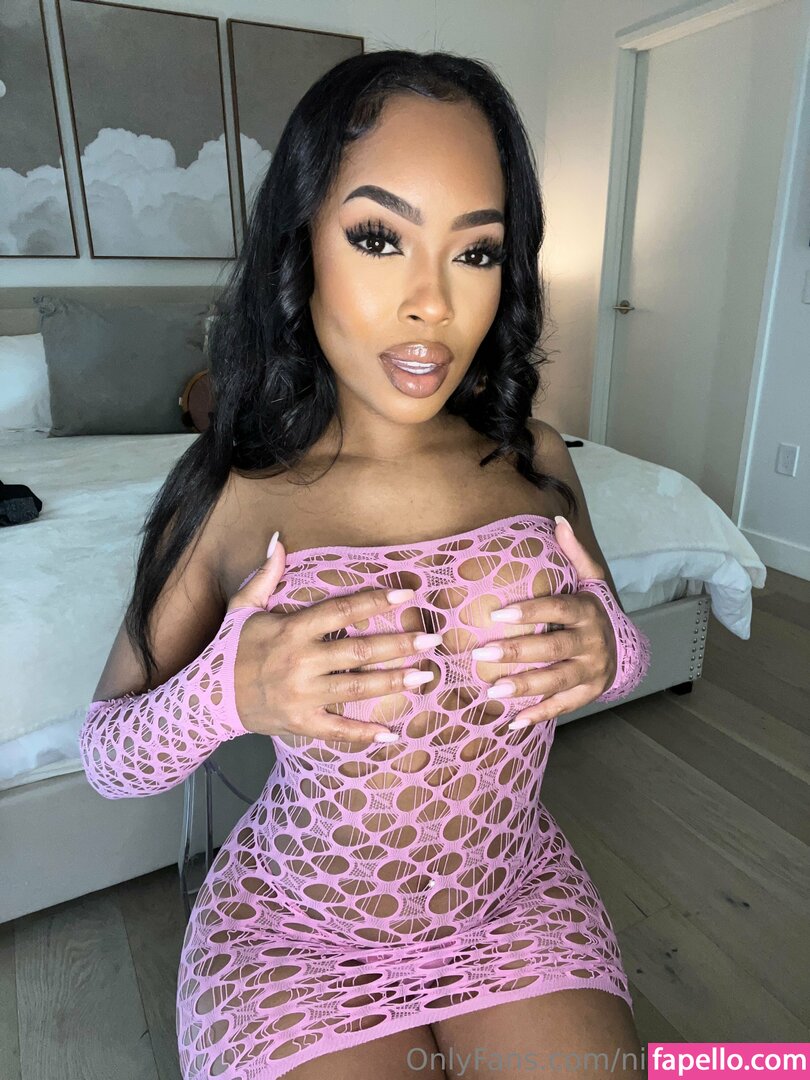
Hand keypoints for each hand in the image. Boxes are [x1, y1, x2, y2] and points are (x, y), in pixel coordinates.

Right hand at [228, 537, 441, 744]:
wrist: (208, 697)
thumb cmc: (230, 649)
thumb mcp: (243, 608)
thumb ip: (265, 576)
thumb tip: (279, 541)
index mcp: (291, 630)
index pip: (340, 611)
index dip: (374, 602)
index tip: (405, 596)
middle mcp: (300, 662)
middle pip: (357, 651)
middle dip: (398, 645)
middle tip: (431, 640)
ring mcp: (301, 695)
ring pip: (355, 688)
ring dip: (392, 682)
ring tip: (425, 675)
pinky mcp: (300, 722)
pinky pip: (336, 731)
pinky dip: (363, 735)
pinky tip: (391, 734)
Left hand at [474, 516, 617, 729]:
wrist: (626, 647)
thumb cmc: (593, 610)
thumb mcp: (590, 581)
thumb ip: (574, 554)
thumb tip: (557, 521)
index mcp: (587, 611)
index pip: (558, 608)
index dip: (529, 611)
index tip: (497, 613)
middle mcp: (592, 642)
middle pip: (554, 648)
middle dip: (518, 651)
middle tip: (482, 652)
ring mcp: (592, 670)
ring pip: (557, 680)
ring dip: (525, 686)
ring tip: (493, 689)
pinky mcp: (589, 693)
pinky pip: (564, 706)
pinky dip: (539, 714)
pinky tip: (514, 720)